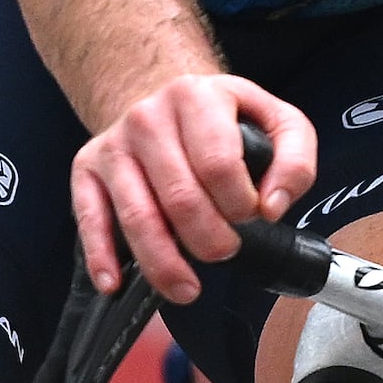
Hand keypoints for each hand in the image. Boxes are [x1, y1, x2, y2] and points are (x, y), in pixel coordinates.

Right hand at [72, 68, 312, 304]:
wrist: (161, 96)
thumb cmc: (220, 119)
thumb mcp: (275, 120)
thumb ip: (294, 161)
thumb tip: (273, 206)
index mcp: (197, 97)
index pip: (218, 163)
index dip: (240, 204)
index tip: (250, 215)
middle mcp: (148, 117)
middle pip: (179, 197)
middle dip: (209, 239)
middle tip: (225, 250)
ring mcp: (114, 146)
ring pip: (137, 216)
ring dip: (164, 262)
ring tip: (187, 287)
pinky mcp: (87, 170)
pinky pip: (90, 219)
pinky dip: (101, 257)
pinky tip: (115, 282)